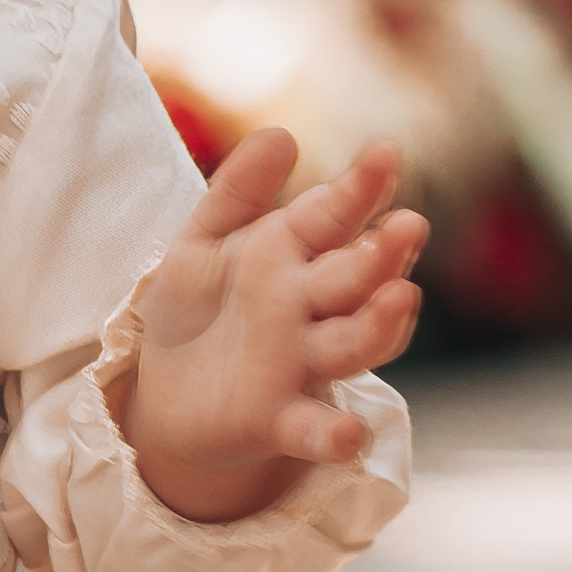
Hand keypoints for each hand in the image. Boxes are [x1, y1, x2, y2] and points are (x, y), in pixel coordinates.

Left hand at [111, 128, 425, 528]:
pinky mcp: (279, 420)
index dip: (361, 186)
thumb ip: (238, 190)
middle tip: (408, 226)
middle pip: (357, 277)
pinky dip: (334, 435)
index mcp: (293, 254)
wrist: (164, 391)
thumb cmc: (198, 305)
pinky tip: (348, 436)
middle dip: (384, 253)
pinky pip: (314, 429)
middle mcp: (309, 307)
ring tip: (402, 297)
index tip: (385, 153)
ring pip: (353, 343)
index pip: (336, 214)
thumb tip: (281, 134)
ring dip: (380, 324)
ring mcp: (300, 363)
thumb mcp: (205, 239)